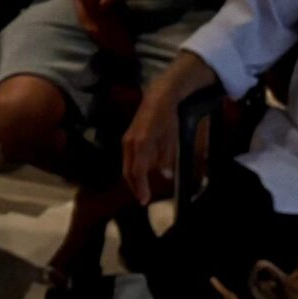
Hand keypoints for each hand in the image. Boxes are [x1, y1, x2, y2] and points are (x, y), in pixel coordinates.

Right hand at [122, 88, 178, 204]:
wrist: (157, 98)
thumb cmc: (167, 119)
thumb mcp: (171, 139)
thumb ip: (166, 158)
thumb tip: (165, 175)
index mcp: (141, 144)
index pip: (138, 172)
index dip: (141, 188)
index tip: (145, 200)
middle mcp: (130, 143)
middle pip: (128, 172)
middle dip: (135, 187)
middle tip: (143, 199)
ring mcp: (126, 141)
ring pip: (126, 166)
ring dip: (133, 180)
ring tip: (142, 190)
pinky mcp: (126, 139)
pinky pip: (128, 159)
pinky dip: (133, 170)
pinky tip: (141, 175)